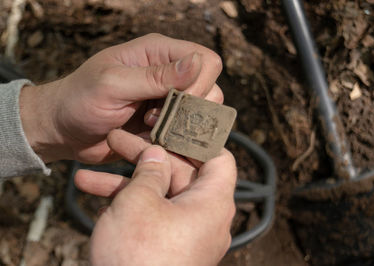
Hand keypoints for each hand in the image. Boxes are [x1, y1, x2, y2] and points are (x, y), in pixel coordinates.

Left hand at [19, 33, 222, 164]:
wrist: (63, 129)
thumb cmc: (80, 100)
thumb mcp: (112, 84)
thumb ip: (155, 76)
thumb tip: (197, 62)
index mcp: (157, 53)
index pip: (205, 60)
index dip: (199, 83)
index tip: (174, 102)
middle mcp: (169, 74)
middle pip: (211, 87)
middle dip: (189, 108)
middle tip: (153, 116)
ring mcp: (168, 99)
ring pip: (202, 113)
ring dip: (180, 126)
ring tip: (149, 127)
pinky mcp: (164, 122)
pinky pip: (186, 132)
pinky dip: (173, 139)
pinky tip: (149, 139)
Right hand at [75, 138, 236, 264]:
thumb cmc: (138, 258)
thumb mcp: (139, 202)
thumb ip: (149, 171)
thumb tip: (156, 154)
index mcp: (212, 202)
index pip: (218, 158)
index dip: (197, 139)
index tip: (173, 124)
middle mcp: (204, 216)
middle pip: (180, 173)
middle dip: (145, 158)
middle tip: (116, 142)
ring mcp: (185, 233)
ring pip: (159, 195)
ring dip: (125, 183)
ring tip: (87, 176)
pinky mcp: (167, 247)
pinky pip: (152, 216)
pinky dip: (128, 206)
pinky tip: (95, 197)